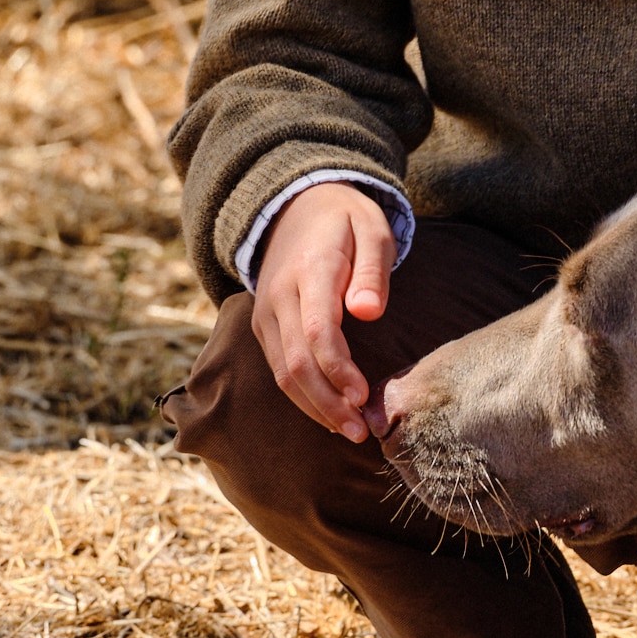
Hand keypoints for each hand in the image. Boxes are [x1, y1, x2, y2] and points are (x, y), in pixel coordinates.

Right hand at [251, 181, 395, 438]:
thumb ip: (373, 270)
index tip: (363, 396)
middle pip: (295, 363)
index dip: (338, 370)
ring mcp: (266, 313)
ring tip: (349, 430)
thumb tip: (370, 311)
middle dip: (327, 403)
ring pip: (281, 373)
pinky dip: (302, 395)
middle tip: (361, 431)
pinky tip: (329, 412)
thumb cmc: (346, 220)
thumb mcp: (372, 228)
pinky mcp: (263, 326)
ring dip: (314, 407)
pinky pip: (277, 368)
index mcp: (310, 271)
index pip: (317, 331)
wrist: (295, 206)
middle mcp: (279, 296)